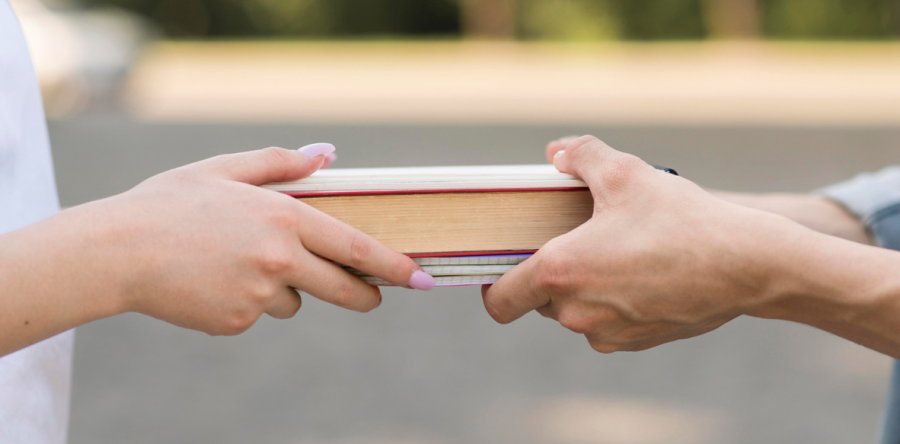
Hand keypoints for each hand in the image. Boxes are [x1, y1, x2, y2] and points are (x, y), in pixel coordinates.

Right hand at [54, 146, 431, 336]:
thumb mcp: (226, 170)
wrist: (117, 251)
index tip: (421, 277)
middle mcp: (280, 260)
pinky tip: (214, 281)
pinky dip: (247, 302)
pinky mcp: (237, 322)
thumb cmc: (171, 203)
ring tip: (236, 264)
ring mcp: (259, 296)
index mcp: (284, 218)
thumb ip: (283, 163)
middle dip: (366, 296)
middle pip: (345, 289)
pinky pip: (258, 314)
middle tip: (372, 296)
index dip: (394, 266)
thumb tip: (329, 155)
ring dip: (284, 290)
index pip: (356, 248)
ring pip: (295, 301)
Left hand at [481, 136, 802, 352]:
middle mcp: (576, 313)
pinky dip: (613, 303)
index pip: (499, 300)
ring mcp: (607, 334)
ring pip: (574, 312)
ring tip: (618, 252)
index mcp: (560, 272)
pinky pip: (606, 324)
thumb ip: (580, 156)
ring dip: (585, 287)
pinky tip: (643, 273)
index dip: (494, 284)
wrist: (748, 265)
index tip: (505, 265)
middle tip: (580, 239)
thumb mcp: (626, 172)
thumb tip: (554, 153)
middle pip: (539, 299)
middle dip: (552, 273)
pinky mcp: (635, 343)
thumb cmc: (682, 218)